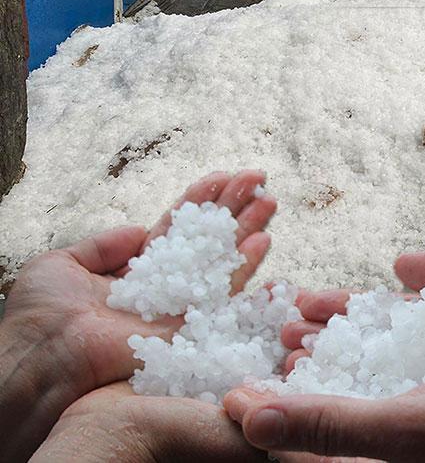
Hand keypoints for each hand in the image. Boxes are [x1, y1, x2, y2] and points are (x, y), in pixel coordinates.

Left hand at [0, 170, 276, 459]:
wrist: (43, 360)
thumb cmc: (41, 317)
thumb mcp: (62, 265)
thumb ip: (103, 245)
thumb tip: (138, 229)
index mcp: (134, 272)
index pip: (175, 228)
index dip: (200, 202)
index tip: (223, 177)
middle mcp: (162, 288)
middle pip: (206, 241)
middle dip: (232, 209)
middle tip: (258, 180)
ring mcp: (178, 308)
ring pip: (221, 261)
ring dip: (247, 229)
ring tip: (269, 199)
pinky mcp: (189, 328)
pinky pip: (223, 294)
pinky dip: (244, 267)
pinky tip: (262, 240)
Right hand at [281, 230, 424, 403]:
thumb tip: (394, 263)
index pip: (379, 309)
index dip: (340, 307)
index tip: (301, 303)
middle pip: (366, 345)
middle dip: (322, 339)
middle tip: (278, 337)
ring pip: (374, 377)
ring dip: (330, 369)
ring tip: (286, 364)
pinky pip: (400, 404)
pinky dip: (361, 400)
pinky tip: (323, 398)